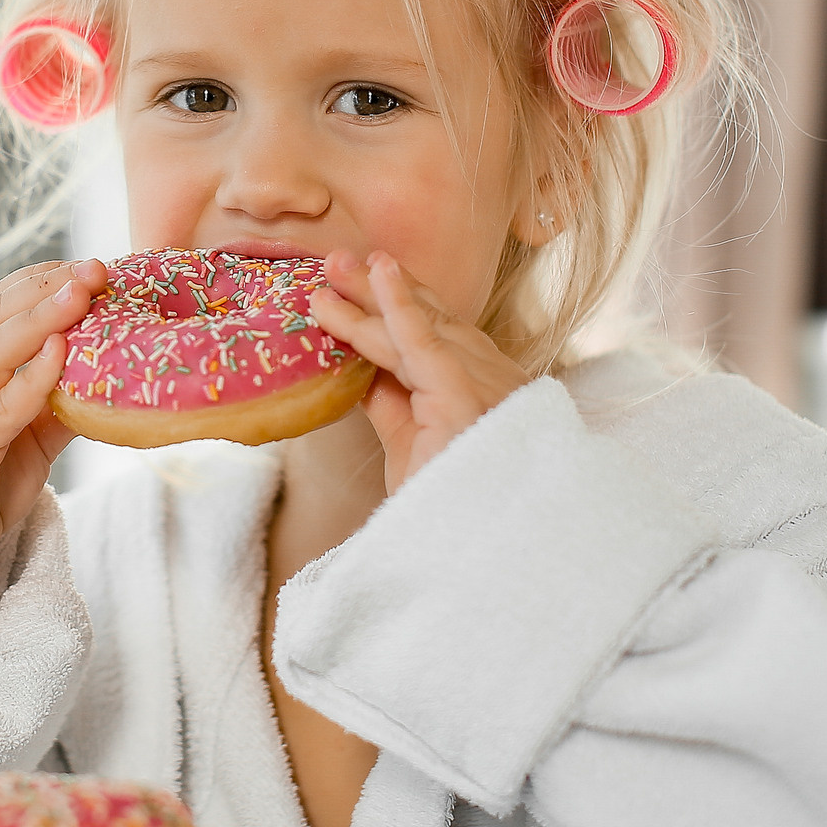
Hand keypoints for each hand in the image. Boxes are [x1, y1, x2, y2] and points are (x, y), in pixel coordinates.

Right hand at [0, 257, 107, 650]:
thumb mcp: (25, 434)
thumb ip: (57, 399)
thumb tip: (113, 369)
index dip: (41, 280)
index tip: (87, 264)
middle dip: (47, 289)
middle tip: (95, 268)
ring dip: (39, 320)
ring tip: (81, 294)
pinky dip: (30, 380)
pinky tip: (61, 356)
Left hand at [308, 250, 531, 490]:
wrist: (477, 565)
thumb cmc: (448, 514)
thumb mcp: (411, 450)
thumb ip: (390, 405)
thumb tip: (356, 366)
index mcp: (485, 396)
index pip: (438, 340)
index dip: (399, 306)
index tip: (364, 279)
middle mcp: (494, 384)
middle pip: (432, 324)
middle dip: (381, 291)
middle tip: (337, 262)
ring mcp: (486, 390)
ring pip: (421, 329)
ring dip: (373, 295)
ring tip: (332, 268)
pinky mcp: (467, 400)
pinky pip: (427, 343)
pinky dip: (400, 305)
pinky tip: (378, 273)